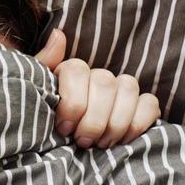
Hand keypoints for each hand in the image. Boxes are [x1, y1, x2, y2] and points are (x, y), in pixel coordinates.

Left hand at [34, 29, 160, 148]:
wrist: (60, 150)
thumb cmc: (46, 123)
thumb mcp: (34, 97)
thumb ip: (42, 66)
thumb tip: (58, 34)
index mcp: (70, 72)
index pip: (77, 70)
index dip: (73, 101)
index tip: (64, 128)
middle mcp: (97, 77)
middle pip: (104, 82)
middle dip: (94, 118)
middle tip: (83, 141)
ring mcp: (122, 89)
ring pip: (128, 88)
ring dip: (116, 121)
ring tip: (101, 145)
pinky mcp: (142, 106)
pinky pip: (150, 103)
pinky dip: (138, 123)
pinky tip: (123, 141)